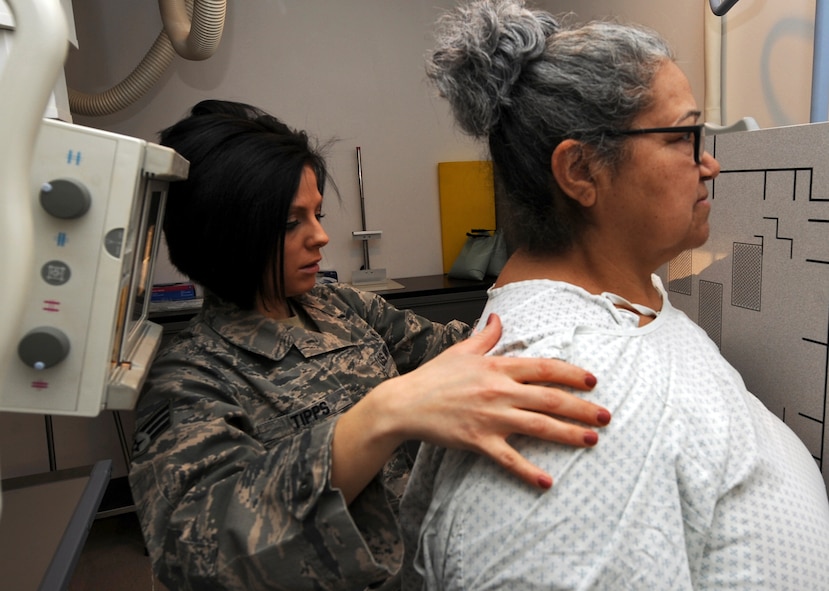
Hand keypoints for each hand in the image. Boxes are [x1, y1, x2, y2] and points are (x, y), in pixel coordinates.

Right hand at [380, 314, 609, 488]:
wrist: (404, 404)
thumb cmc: (433, 377)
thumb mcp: (461, 350)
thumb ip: (486, 336)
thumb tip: (499, 317)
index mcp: (498, 367)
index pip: (545, 368)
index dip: (572, 373)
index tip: (593, 381)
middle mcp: (499, 391)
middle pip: (551, 399)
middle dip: (583, 408)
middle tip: (606, 416)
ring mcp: (490, 417)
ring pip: (539, 426)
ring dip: (569, 434)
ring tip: (592, 440)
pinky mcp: (479, 441)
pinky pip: (509, 459)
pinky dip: (528, 472)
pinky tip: (547, 482)